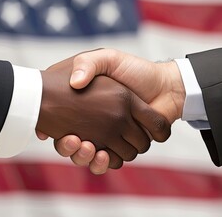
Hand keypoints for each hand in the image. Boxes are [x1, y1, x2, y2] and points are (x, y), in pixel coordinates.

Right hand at [36, 57, 170, 168]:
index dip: (57, 131)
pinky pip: (109, 162)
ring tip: (90, 148)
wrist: (165, 85)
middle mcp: (94, 123)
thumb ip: (88, 63)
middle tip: (75, 141)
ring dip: (87, 157)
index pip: (60, 123)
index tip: (58, 131)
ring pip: (89, 157)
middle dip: (71, 148)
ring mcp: (109, 137)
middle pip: (73, 146)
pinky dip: (105, 163)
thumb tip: (74, 83)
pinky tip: (104, 155)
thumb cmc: (134, 70)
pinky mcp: (124, 147)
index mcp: (85, 106)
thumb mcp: (107, 58)